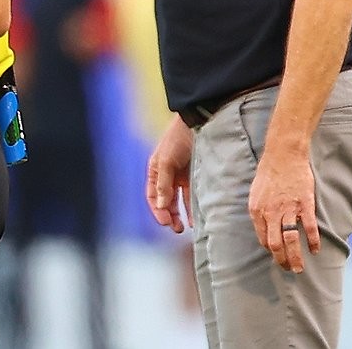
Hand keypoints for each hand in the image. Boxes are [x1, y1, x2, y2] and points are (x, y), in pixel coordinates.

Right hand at [146, 116, 193, 233]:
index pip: (153, 196)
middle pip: (166, 201)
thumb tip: (161, 206)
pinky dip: (193, 205)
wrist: (199, 122)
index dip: (157, 211)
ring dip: (181, 213)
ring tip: (186, 227)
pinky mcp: (195, 174)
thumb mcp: (167, 160)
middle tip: (177, 228)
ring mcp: (181, 175)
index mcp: (155, 170)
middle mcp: (167, 174)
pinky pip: (192, 193)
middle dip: (169, 216)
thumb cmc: (178, 138)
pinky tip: (197, 216)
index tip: (166, 223)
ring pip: (179, 200)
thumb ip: (164, 184)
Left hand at [249, 152, 319, 272]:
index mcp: (257, 211)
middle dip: (282, 261)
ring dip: (296, 258)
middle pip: (276, 245)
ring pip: (291, 240)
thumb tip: (263, 227)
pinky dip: (313, 242)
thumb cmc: (269, 171)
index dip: (271, 251)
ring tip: (299, 268)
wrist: (284, 153)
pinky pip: (309, 228)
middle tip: (289, 269)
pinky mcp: (304, 204)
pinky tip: (315, 250)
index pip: (263, 240)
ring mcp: (288, 209)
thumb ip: (259, 211)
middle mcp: (271, 213)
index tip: (278, 256)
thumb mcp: (256, 192)